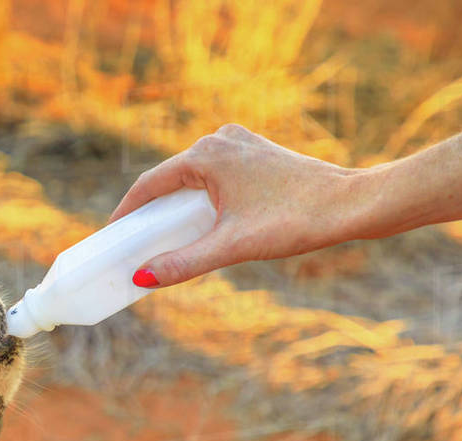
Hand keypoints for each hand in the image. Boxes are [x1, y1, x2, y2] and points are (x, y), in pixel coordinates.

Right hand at [111, 124, 358, 286]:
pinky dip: (199, 197)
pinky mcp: (255, 153)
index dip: (126, 213)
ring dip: (175, 205)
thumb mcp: (231, 247)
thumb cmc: (294, 221)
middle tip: (133, 242)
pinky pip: (212, 175)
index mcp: (206, 155)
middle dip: (149, 212)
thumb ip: (184, 263)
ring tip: (162, 236)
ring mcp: (239, 144)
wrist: (350, 204)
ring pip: (191, 177)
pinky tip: (199, 221)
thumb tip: (142, 278)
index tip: (110, 237)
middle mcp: (219, 141)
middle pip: (168, 179)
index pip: (149, 185)